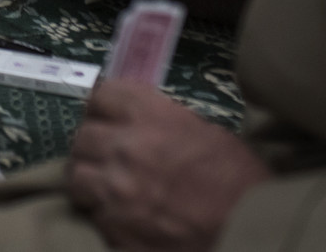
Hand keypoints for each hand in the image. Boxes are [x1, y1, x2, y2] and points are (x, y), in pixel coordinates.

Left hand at [67, 81, 270, 251]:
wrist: (250, 228)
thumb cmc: (237, 177)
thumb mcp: (201, 130)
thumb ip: (158, 121)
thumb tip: (132, 123)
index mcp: (147, 115)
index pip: (99, 96)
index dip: (102, 108)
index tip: (106, 118)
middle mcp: (124, 147)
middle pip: (81, 138)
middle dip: (91, 147)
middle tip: (106, 158)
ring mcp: (115, 190)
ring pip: (74, 177)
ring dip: (88, 180)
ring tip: (105, 189)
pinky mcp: (115, 228)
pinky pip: (92, 216)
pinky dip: (103, 215)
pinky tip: (123, 217)